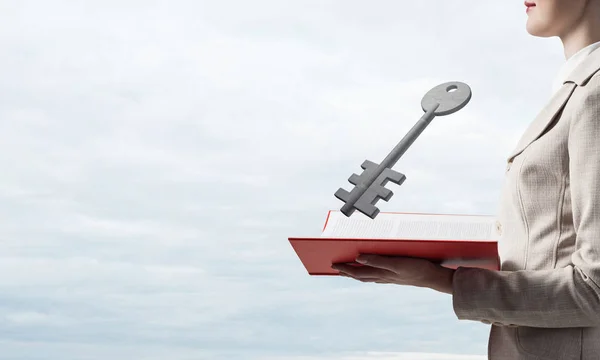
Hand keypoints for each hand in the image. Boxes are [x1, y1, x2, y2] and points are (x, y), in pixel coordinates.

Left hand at [331, 254, 454, 293]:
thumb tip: (358, 259)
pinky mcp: (397, 277)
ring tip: (349, 271)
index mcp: (382, 273)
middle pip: (361, 276)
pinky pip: (378, 276)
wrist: (435, 278)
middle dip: (348, 272)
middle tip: (336, 268)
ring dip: (357, 274)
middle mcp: (384, 277)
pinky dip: (370, 274)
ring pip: (369, 277)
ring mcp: (390, 278)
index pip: (358, 272)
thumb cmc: (417, 268)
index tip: (333, 265)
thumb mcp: (397, 263)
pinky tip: (371, 273)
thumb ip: (378, 261)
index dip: (345, 269)